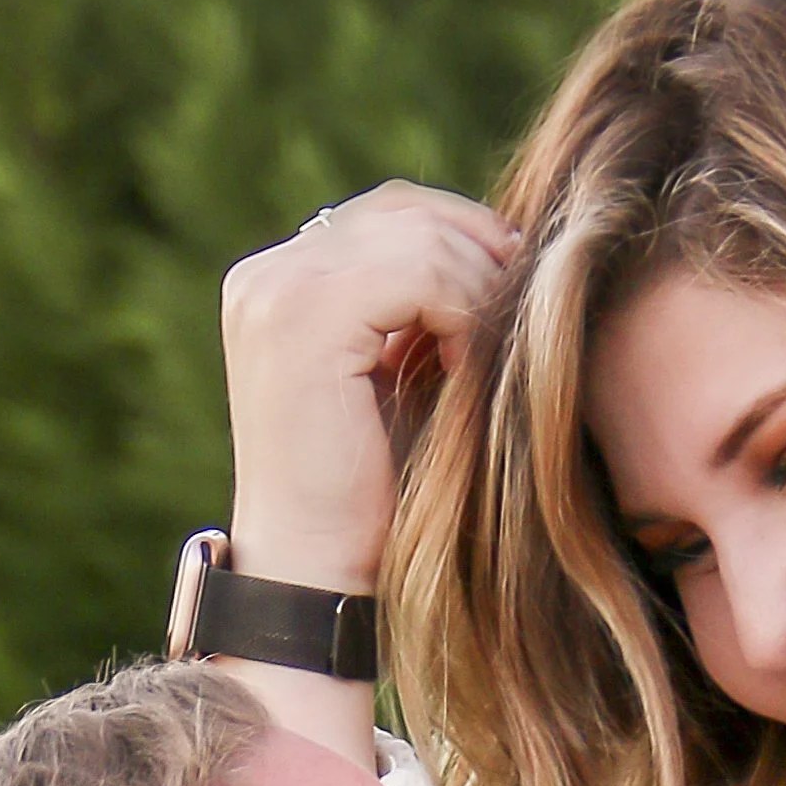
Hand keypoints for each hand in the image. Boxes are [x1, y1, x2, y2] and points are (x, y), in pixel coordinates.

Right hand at [220, 179, 516, 595]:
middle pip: (407, 211)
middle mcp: (266, 273)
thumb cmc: (368, 494)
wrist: (317, 573)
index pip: (391, 212)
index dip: (464, 239)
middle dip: (479, 257)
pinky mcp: (304, 317)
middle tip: (520, 318)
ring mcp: (277, 289)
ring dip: (476, 292)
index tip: (512, 298)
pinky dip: (462, 314)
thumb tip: (505, 240)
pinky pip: (421, 272)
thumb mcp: (396, 378)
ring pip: (421, 237)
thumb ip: (417, 306)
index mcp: (278, 281)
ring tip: (484, 358)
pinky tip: (463, 369)